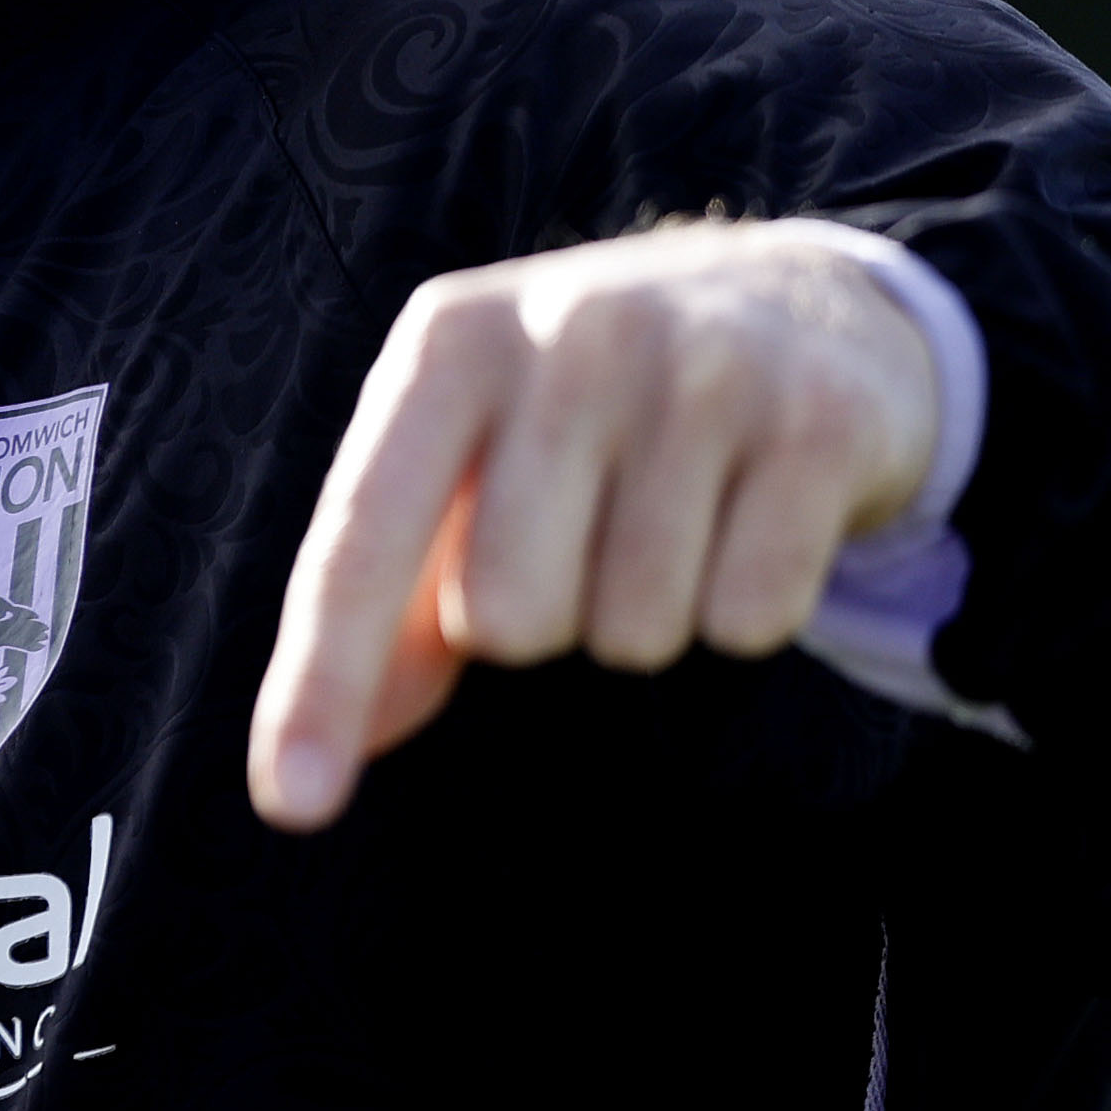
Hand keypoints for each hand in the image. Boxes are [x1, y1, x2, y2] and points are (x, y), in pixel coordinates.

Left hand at [247, 222, 940, 829]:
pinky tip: (755, 518)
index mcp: (451, 342)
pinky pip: (751, 620)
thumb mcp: (473, 459)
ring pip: (636, 630)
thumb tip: (313, 765)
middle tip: (590, 531)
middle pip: (512, 617)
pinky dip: (747, 606)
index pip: (362, 540)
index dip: (322, 678)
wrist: (799, 305)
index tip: (291, 805)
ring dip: (648, 615)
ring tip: (677, 514)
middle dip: (546, 618)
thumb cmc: (592, 411)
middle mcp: (571, 335)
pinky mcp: (819, 421)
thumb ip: (392, 602)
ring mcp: (703, 369)